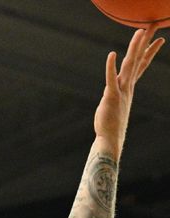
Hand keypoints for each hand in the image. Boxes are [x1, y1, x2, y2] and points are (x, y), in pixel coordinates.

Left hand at [94, 26, 163, 157]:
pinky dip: (111, 66)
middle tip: (152, 26)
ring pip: (129, 65)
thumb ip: (116, 96)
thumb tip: (114, 93)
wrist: (110, 139)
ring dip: (134, 48)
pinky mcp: (111, 96)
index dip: (150, 51)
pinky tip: (112, 54)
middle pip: (138, 60)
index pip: (142, 65)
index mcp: (129, 87)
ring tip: (139, 32)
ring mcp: (121, 91)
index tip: (159, 39)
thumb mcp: (116, 104)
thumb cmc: (111, 124)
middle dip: (145, 42)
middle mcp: (128, 86)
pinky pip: (111, 79)